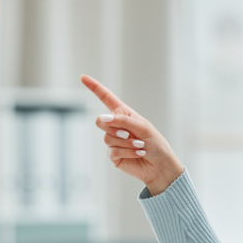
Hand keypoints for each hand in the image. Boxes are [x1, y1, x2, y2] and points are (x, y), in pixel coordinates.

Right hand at [80, 74, 184, 196]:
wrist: (160, 166)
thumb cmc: (156, 144)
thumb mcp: (142, 127)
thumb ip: (122, 120)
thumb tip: (102, 118)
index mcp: (123, 114)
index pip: (106, 98)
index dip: (94, 87)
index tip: (83, 77)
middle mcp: (116, 126)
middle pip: (100, 121)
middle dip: (114, 127)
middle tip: (129, 134)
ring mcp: (114, 141)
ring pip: (107, 137)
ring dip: (125, 142)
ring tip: (139, 146)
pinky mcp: (114, 155)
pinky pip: (112, 150)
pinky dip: (127, 151)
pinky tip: (138, 153)